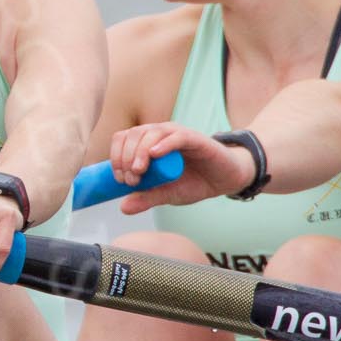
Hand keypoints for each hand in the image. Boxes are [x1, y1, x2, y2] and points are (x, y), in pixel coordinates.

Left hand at [108, 123, 256, 214]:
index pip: (122, 139)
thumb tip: (122, 207)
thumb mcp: (167, 194)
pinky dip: (163, 144)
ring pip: (151, 132)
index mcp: (148, 143)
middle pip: (133, 134)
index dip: (115, 157)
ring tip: (139, 172)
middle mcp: (160, 134)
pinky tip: (155, 154)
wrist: (224, 180)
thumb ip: (146, 198)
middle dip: (125, 157)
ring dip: (139, 152)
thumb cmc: (194, 183)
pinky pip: (176, 136)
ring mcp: (177, 134)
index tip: (119, 180)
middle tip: (131, 180)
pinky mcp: (195, 138)